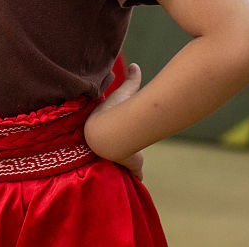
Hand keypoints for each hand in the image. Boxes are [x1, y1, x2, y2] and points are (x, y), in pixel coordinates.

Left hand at [84, 62, 145, 179]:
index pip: (112, 132)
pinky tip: (140, 182)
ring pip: (125, 164)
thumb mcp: (125, 93)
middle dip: (121, 152)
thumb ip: (132, 80)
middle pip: (117, 151)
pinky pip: (135, 176)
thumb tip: (136, 65)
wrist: (109, 133)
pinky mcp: (132, 167)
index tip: (118, 133)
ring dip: (128, 167)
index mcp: (108, 127)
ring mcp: (123, 157)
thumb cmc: (114, 111)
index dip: (116, 133)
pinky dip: (137, 178)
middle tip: (128, 152)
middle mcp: (115, 144)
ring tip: (133, 170)